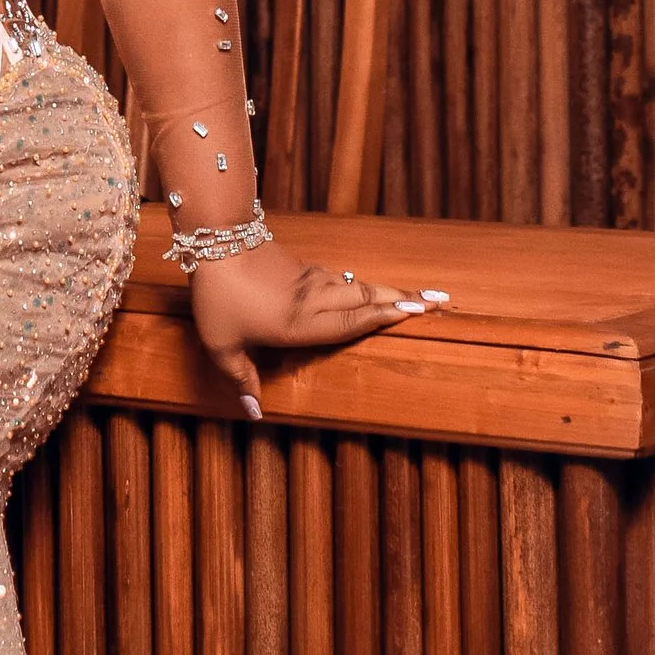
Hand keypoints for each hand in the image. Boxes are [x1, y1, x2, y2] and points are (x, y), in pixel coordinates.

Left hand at [187, 243, 444, 418]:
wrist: (216, 241)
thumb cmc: (219, 298)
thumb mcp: (222, 345)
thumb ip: (241, 378)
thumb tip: (254, 413)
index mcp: (300, 323)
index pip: (352, 322)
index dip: (385, 318)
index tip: (418, 314)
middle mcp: (314, 300)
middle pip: (366, 299)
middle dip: (403, 301)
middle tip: (439, 301)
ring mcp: (311, 281)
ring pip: (356, 286)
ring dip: (386, 291)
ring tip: (415, 296)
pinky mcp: (302, 268)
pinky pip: (339, 279)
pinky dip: (360, 285)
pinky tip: (367, 288)